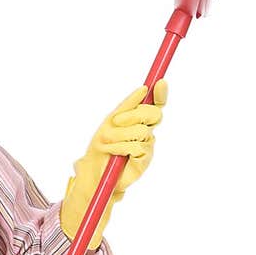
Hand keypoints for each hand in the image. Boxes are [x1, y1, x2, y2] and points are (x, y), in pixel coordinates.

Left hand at [61, 80, 167, 248]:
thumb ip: (128, 105)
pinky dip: (121, 148)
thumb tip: (144, 89)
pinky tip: (115, 154)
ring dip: (120, 135)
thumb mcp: (111, 121)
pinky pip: (137, 147)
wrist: (94, 171)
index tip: (161, 83)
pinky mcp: (145, 161)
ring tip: (109, 143)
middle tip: (116, 123)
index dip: (160, 94)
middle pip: (152, 114)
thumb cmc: (102, 145)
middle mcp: (147, 132)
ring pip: (142, 130)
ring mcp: (148, 147)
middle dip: (134, 115)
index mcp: (139, 120)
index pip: (155, 104)